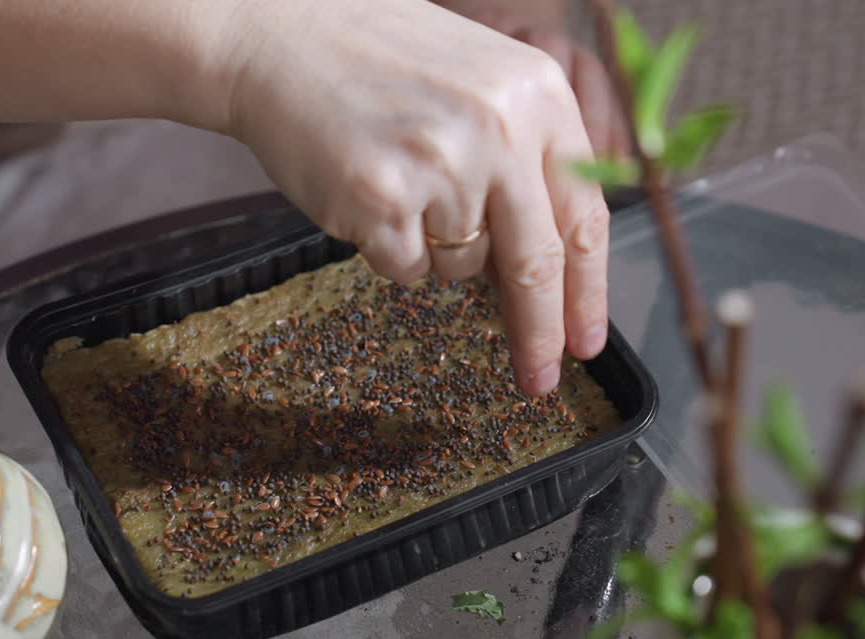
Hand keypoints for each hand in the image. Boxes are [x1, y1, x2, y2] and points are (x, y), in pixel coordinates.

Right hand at [220, 0, 610, 395]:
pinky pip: (407, 267)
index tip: (586, 340)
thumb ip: (524, 161)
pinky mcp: (382, 200)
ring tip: (401, 183)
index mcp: (539, 94)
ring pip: (463, 265)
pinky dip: (390, 248)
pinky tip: (367, 192)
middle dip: (538, 331)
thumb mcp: (480, 86)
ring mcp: (441, 167)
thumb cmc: (378, 61)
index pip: (584, 215)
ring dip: (437, 250)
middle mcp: (500, 129)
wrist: (276, 32)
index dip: (588, 289)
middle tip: (540, 377)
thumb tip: (544, 271)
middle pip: (535, 263)